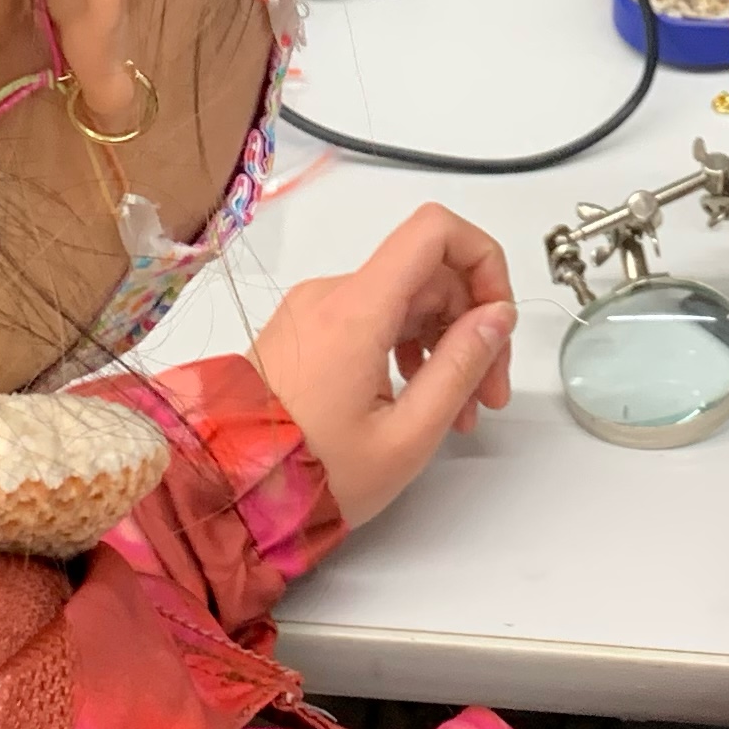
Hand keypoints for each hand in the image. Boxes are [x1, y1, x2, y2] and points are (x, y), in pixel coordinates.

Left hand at [251, 202, 514, 528]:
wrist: (230, 497)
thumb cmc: (317, 477)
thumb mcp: (407, 434)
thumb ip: (460, 366)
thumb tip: (497, 315)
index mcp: (355, 310)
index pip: (435, 231)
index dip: (483, 259)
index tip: (499, 318)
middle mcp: (330, 295)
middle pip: (428, 274)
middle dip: (472, 325)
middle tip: (490, 394)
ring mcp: (313, 310)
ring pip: (404, 300)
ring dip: (442, 342)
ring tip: (459, 411)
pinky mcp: (304, 331)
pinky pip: (372, 318)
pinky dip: (406, 347)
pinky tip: (417, 398)